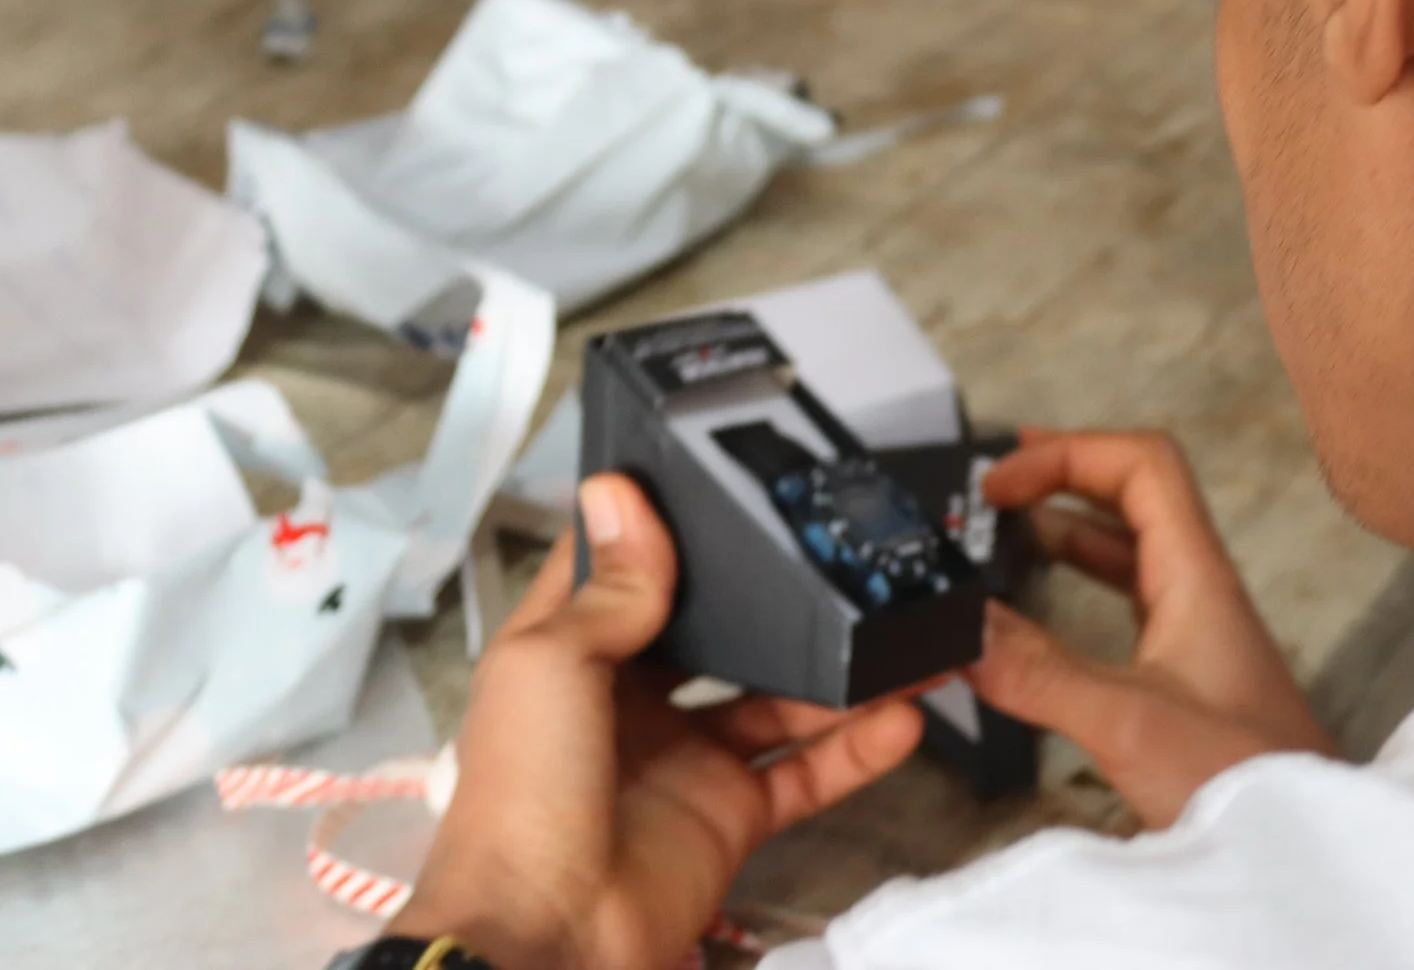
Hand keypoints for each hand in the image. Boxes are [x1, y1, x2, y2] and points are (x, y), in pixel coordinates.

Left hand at [389, 476, 926, 969]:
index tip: (713, 487)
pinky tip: (896, 718)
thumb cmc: (517, 807)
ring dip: (834, 675)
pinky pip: (805, 772)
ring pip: (775, 700)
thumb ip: (609, 588)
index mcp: (568, 659)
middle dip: (773, 605)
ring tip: (892, 640)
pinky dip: (856, 748)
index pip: (617, 576)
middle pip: (717, 635)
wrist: (550, 938)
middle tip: (832, 563)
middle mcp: (629, 705)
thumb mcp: (550, 667)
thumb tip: (623, 497)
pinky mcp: (727, 815)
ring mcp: (683, 760)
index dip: (659, 533)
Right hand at [966, 430, 1332, 828]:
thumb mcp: (1128, 724)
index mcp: (1199, 579)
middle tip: (998, 489)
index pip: (1143, 466)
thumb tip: (966, 629)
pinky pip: (1126, 607)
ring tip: (1008, 533)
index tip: (1004, 481)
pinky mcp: (1185, 680)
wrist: (1308, 852)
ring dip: (1068, 532)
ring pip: (1128, 553)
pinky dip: (1076, 592)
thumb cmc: (1250, 784)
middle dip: (1063, 479)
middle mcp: (1201, 595)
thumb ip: (1042, 673)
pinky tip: (1041, 619)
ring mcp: (1196, 635)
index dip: (1070, 453)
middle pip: (1134, 498)